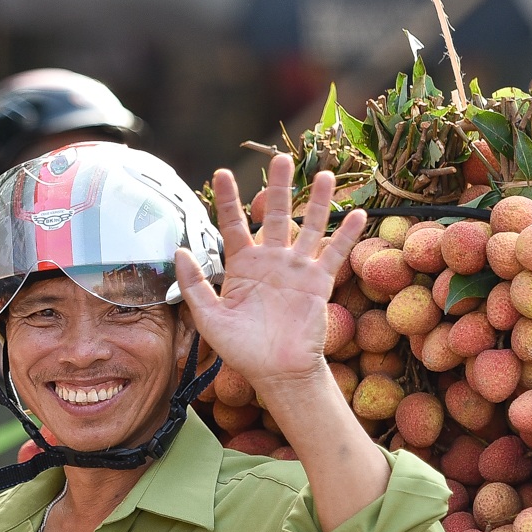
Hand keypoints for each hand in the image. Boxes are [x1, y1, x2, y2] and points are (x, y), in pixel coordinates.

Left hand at [174, 154, 365, 392]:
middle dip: (279, 188)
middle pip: (275, 215)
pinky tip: (354, 213)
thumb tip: (177, 251)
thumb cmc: (242, 349)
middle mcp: (270, 261)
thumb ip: (194, 284)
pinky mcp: (318, 282)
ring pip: (310, 227)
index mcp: (242, 266)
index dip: (227, 199)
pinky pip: (334, 254)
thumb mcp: (209, 318)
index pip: (233, 224)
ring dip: (318, 202)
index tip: (221, 173)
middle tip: (283, 159)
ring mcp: (296, 269)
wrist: (276, 373)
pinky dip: (345, 234)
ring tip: (326, 175)